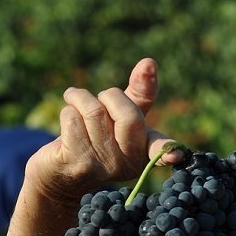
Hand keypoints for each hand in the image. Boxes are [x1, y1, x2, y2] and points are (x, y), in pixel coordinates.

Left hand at [26, 58, 181, 205]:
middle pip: (128, 115)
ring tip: (75, 100)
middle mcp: (128, 163)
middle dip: (110, 96)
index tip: (176, 156)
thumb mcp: (119, 116)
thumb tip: (149, 62)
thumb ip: (138, 93)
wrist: (59, 173)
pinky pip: (72, 119)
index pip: (159, 144)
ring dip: (80, 98)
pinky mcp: (76, 164)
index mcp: (145, 150)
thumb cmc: (94, 138)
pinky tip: (67, 123)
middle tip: (100, 97)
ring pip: (94, 112)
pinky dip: (67, 111)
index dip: (168, 148)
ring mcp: (102, 165)